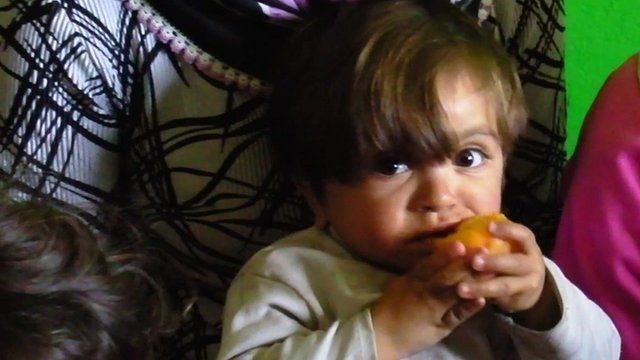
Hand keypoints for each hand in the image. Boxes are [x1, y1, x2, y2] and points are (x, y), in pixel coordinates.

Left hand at [371, 242, 485, 359]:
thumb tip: (481, 298)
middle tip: (481, 249)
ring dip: (447, 253)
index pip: (460, 286)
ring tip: (462, 243)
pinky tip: (442, 247)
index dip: (476, 276)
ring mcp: (412, 279)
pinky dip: (432, 255)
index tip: (492, 267)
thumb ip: (461, 313)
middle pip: (447, 272)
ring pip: (431, 263)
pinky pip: (420, 263)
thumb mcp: (441, 329)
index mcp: (434, 303)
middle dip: (464, 260)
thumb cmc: (413, 335)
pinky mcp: (404, 275)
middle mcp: (424, 287)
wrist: (380, 332)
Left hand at [456, 219, 559, 328]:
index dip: (507, 230)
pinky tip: (467, 298)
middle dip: (494, 262)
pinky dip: (483, 298)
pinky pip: (500, 300)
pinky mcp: (519, 300)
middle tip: (474, 261)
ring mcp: (528, 283)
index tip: (488, 226)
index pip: (522, 234)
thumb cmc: (509, 254)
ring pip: (505, 286)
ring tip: (461, 288)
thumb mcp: (507, 243)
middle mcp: (532, 263)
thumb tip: (460, 220)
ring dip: (482, 287)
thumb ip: (490, 234)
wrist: (530, 285)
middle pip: (515, 263)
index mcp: (527, 244)